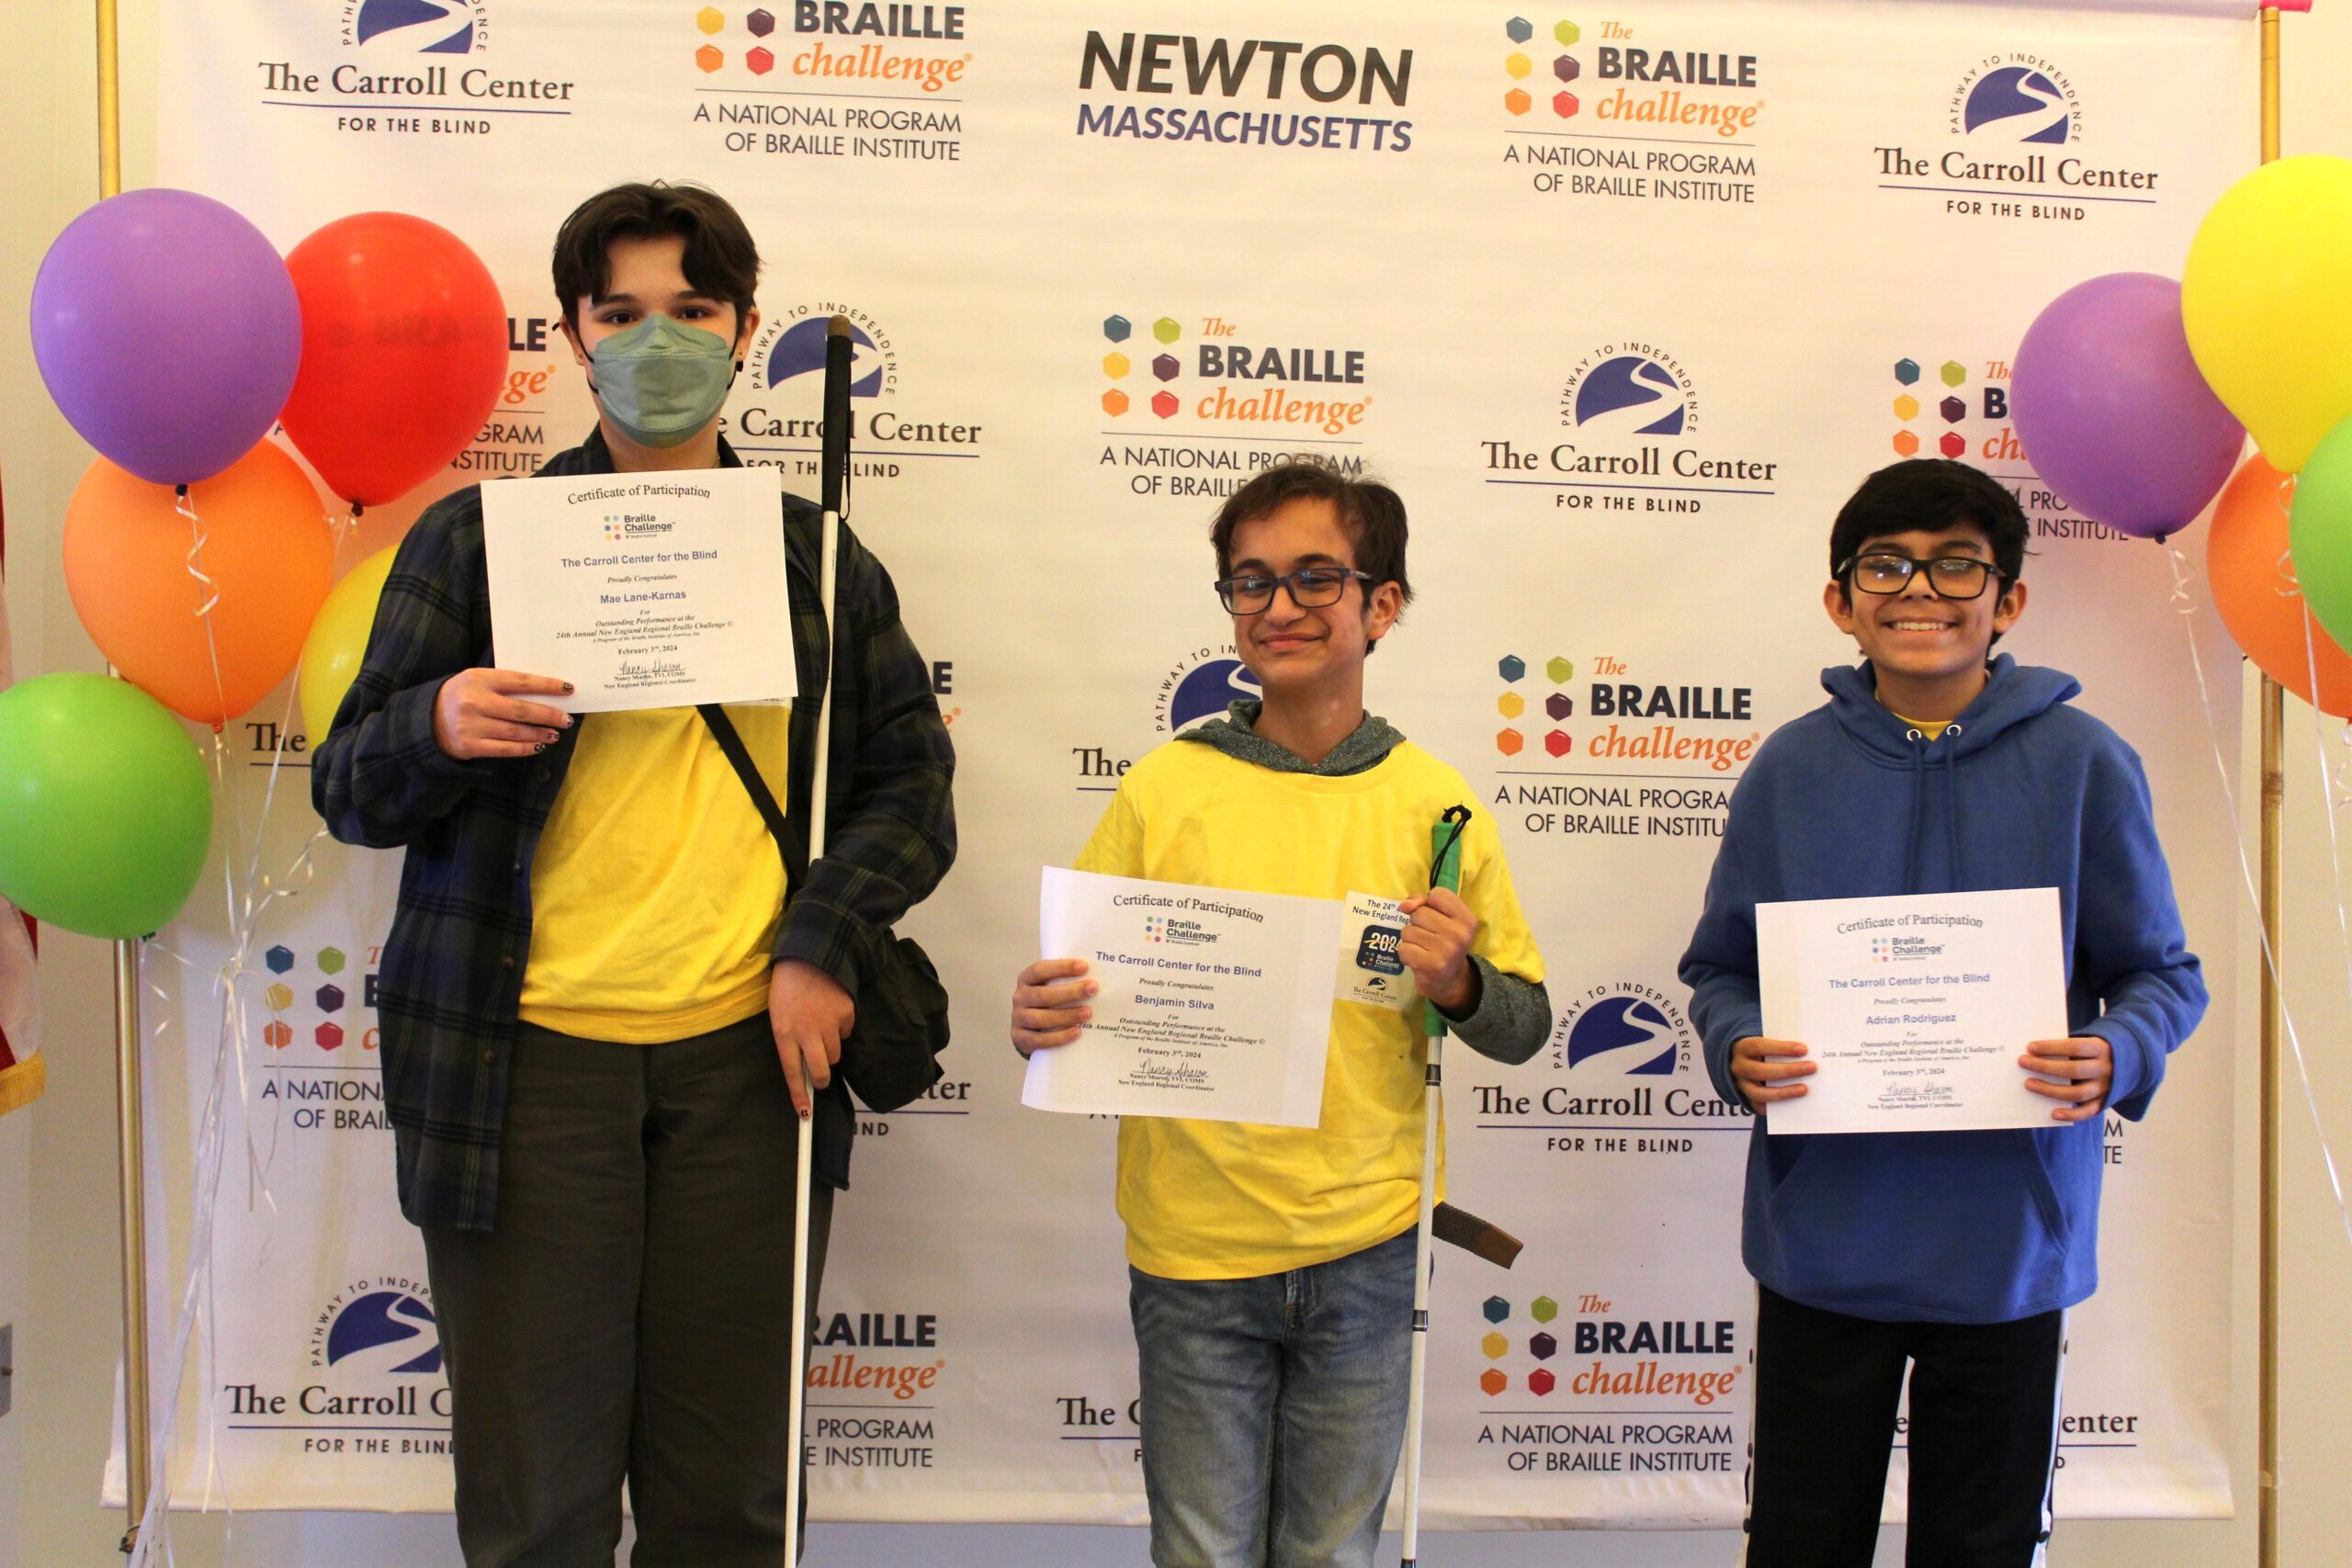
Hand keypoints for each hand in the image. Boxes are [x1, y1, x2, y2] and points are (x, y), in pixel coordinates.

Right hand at [431, 669, 572, 759]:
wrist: (426, 719)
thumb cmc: (461, 696)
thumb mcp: (477, 680)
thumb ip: (504, 684)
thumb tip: (545, 692)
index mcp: (478, 679)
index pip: (520, 681)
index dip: (547, 686)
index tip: (568, 689)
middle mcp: (474, 702)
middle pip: (521, 710)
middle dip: (548, 715)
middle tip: (566, 719)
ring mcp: (471, 726)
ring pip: (515, 732)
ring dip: (539, 734)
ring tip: (554, 733)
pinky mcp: (470, 746)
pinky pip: (505, 749)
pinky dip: (524, 748)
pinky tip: (537, 746)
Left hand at [770, 958, 853, 1118]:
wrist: (809, 956)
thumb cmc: (788, 987)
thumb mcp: (778, 1014)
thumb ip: (788, 1040)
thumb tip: (804, 1066)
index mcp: (784, 1032)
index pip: (792, 1072)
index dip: (799, 1096)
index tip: (804, 1114)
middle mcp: (807, 1032)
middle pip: (822, 1071)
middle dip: (822, 1079)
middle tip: (820, 1077)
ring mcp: (829, 1023)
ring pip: (835, 1053)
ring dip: (829, 1048)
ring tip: (820, 1027)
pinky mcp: (846, 1014)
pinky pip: (846, 1032)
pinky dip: (840, 1028)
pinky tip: (830, 1011)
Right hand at [1012, 959, 1093, 1056]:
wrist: (1030, 1030)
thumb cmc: (1048, 1003)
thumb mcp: (1052, 988)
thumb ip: (1067, 982)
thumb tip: (1095, 980)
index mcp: (1026, 980)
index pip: (1040, 970)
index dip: (1061, 968)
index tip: (1084, 967)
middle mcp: (1020, 998)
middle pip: (1042, 995)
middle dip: (1070, 992)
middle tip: (1093, 989)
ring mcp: (1018, 1019)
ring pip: (1040, 1018)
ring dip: (1066, 1015)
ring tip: (1087, 1013)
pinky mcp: (1021, 1039)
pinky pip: (1039, 1040)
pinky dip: (1059, 1037)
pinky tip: (1076, 1032)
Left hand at [1397, 888, 1477, 1012]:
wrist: (1451, 981)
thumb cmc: (1444, 943)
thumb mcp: (1443, 919)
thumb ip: (1423, 903)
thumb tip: (1405, 905)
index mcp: (1467, 919)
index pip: (1437, 894)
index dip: (1429, 904)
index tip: (1436, 918)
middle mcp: (1460, 934)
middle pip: (1419, 913)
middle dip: (1418, 924)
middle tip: (1430, 938)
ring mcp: (1446, 951)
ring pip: (1408, 931)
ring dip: (1411, 940)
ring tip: (1424, 950)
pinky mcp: (1430, 966)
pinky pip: (1403, 948)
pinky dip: (1406, 954)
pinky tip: (1418, 960)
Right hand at [1731, 1036, 1813, 1112]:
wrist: (1743, 1065)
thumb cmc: (1762, 1051)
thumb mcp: (1766, 1044)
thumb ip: (1781, 1048)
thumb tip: (1807, 1053)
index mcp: (1742, 1048)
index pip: (1759, 1046)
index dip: (1781, 1048)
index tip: (1804, 1049)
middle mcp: (1738, 1068)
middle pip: (1760, 1071)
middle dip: (1788, 1070)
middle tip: (1812, 1068)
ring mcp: (1740, 1086)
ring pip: (1759, 1093)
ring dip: (1784, 1091)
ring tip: (1805, 1089)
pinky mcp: (1747, 1100)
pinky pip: (1761, 1107)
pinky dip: (1777, 1105)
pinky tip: (1794, 1103)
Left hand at [2021, 1036, 2111, 1122]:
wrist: (2123, 1064)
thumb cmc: (2092, 1051)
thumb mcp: (2086, 1042)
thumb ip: (2066, 1047)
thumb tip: (2034, 1053)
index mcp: (2100, 1048)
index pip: (2075, 1047)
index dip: (2052, 1047)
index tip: (2030, 1047)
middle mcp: (2105, 1069)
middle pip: (2074, 1070)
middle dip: (2045, 1067)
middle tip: (2023, 1062)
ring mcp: (2105, 1087)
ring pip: (2078, 1093)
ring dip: (2051, 1090)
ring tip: (2028, 1084)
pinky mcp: (2103, 1102)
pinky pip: (2088, 1112)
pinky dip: (2071, 1114)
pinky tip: (2053, 1113)